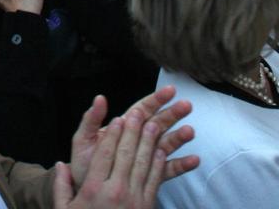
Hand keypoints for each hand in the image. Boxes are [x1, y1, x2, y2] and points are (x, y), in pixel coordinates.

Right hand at [52, 113, 174, 208]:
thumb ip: (61, 187)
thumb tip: (60, 165)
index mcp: (93, 190)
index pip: (105, 155)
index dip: (113, 135)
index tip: (118, 119)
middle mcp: (115, 192)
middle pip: (126, 154)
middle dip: (133, 131)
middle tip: (137, 114)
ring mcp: (134, 200)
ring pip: (144, 164)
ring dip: (149, 142)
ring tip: (153, 124)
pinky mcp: (147, 207)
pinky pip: (155, 180)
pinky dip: (159, 163)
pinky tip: (161, 150)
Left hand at [70, 87, 196, 188]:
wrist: (86, 189)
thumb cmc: (84, 163)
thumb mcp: (84, 139)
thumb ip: (92, 119)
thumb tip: (100, 98)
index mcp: (123, 127)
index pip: (142, 109)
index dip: (156, 99)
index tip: (170, 90)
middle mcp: (138, 139)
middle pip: (158, 123)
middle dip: (172, 114)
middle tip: (187, 106)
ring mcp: (145, 157)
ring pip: (166, 144)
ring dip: (178, 137)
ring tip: (190, 132)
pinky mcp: (150, 175)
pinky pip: (168, 169)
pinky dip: (182, 164)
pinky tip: (194, 160)